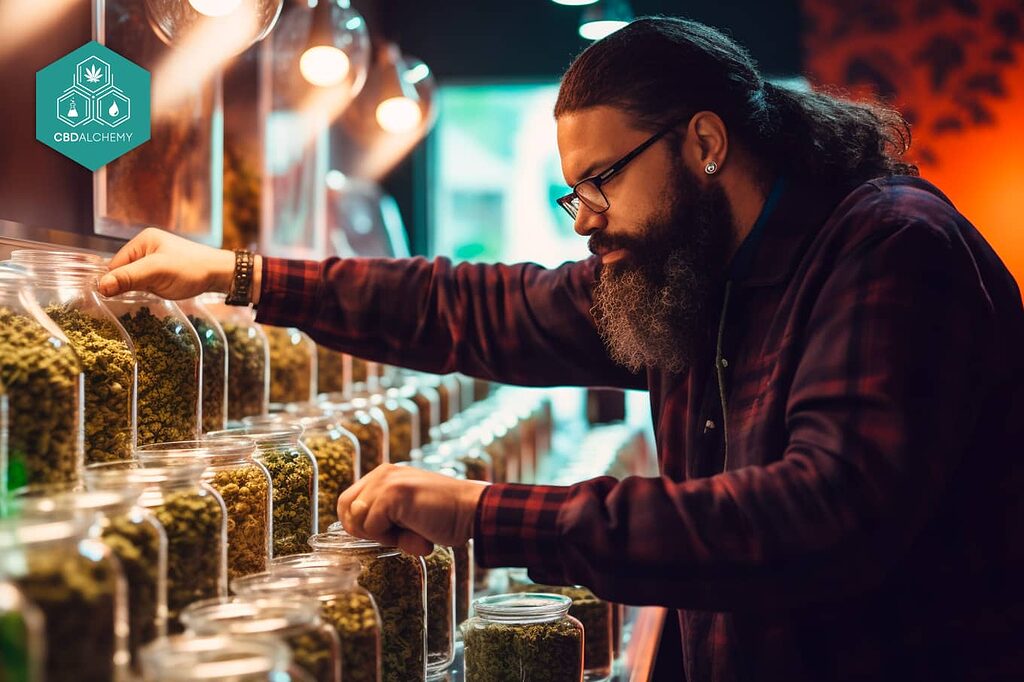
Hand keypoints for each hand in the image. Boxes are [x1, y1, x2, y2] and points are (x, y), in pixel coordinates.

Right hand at [98, 227, 237, 299]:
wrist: (219, 274)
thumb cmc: (191, 269)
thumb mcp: (157, 272)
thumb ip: (129, 278)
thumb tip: (101, 286)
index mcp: (142, 240)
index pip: (115, 264)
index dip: (115, 280)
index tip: (117, 295)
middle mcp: (146, 247)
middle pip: (123, 271)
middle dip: (128, 285)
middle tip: (141, 293)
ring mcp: (154, 260)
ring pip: (134, 279)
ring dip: (138, 289)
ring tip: (152, 291)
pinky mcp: (162, 272)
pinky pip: (145, 282)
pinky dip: (146, 290)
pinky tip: (156, 293)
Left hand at [337, 464, 487, 554]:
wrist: (473, 510)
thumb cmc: (444, 516)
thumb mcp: (405, 512)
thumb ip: (382, 515)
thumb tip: (358, 529)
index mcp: (384, 475)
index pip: (348, 502)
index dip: (360, 525)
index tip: (387, 533)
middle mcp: (382, 473)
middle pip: (345, 510)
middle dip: (366, 531)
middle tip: (397, 535)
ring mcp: (386, 481)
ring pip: (357, 521)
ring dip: (383, 536)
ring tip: (412, 532)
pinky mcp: (393, 494)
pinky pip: (371, 527)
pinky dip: (391, 538)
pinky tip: (416, 532)